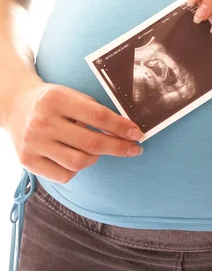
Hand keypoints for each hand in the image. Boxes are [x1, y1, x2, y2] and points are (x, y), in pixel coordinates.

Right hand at [3, 78, 144, 183]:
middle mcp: (43, 122)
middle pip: (91, 143)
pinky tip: (76, 156)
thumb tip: (125, 130)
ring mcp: (34, 143)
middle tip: (134, 149)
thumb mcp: (71, 95)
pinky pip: (64, 175)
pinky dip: (76, 169)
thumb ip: (95, 111)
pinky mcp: (28, 161)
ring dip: (96, 157)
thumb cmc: (52, 101)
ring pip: (79, 162)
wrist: (16, 105)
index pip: (98, 116)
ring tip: (96, 149)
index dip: (121, 127)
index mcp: (56, 100)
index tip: (137, 134)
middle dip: (118, 147)